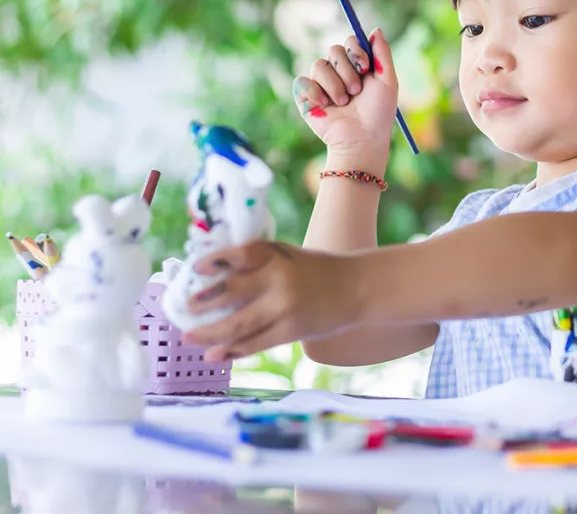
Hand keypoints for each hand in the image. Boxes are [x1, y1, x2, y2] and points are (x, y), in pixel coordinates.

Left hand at [180, 241, 358, 360]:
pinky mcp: (292, 330)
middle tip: (184, 309)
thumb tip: (216, 277)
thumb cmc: (318, 270)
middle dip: (204, 303)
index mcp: (279, 256)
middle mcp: (280, 280)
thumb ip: (260, 263)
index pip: (243, 253)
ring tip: (189, 337)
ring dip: (210, 333)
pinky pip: (256, 343)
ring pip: (239, 324)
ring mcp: (285, 308)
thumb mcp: (290, 256)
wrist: (359, 288)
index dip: (216, 260)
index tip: (196, 268)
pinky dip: (233, 350)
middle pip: (233, 291)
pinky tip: (215, 354)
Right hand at [293, 28, 398, 158]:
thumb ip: (382, 54)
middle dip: (347, 70)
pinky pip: (302, 81)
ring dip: (335, 85)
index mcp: (356, 66)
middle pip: (333, 50)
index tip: (365, 68)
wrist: (362, 139)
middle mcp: (338, 72)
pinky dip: (315, 92)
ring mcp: (321, 83)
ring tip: (344, 103)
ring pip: (319, 65)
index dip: (356, 50)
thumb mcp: (387, 81)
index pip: (350, 42)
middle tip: (356, 91)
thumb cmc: (378, 113)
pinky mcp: (306, 96)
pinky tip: (325, 106)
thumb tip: (376, 29)